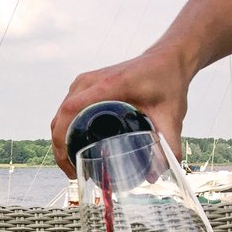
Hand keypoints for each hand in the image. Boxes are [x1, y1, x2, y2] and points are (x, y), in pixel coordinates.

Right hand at [50, 46, 190, 176]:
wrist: (167, 58)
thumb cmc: (168, 81)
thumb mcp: (171, 114)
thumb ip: (168, 143)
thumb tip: (157, 174)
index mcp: (108, 86)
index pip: (70, 110)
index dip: (61, 137)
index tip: (68, 162)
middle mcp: (90, 82)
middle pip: (61, 116)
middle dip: (60, 146)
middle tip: (72, 172)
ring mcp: (85, 81)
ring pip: (61, 113)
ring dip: (60, 137)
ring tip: (72, 162)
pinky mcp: (85, 84)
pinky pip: (67, 107)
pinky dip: (65, 126)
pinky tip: (73, 143)